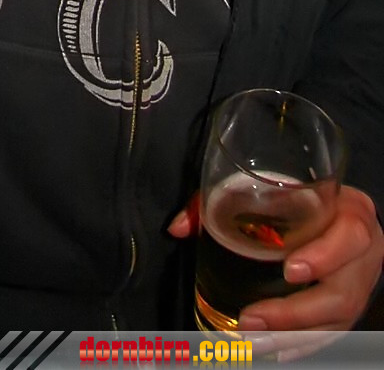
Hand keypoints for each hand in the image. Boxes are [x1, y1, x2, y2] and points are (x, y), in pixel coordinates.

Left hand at [170, 186, 383, 350]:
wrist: (336, 210)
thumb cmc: (295, 195)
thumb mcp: (263, 188)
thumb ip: (219, 201)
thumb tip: (177, 228)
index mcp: (349, 211)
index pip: (351, 235)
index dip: (324, 256)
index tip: (289, 270)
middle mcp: (364, 253)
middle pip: (343, 294)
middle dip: (295, 314)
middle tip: (251, 319)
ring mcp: (360, 285)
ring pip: (338, 322)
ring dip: (294, 337)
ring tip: (253, 340)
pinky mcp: (352, 308)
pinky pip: (335, 334)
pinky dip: (305, 346)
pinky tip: (277, 352)